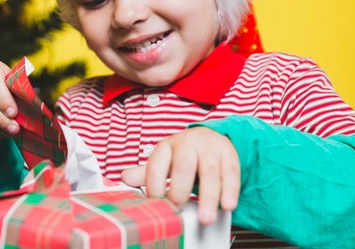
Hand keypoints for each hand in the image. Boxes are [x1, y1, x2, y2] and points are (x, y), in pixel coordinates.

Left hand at [121, 126, 239, 224]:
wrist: (210, 136)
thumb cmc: (183, 154)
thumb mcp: (164, 161)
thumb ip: (146, 172)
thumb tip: (124, 178)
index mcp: (167, 146)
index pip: (157, 165)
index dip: (155, 186)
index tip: (157, 205)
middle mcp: (188, 143)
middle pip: (183, 165)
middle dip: (180, 190)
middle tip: (179, 210)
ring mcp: (210, 147)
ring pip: (210, 170)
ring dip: (209, 196)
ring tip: (206, 218)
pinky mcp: (229, 153)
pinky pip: (231, 172)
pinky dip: (230, 190)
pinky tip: (228, 205)